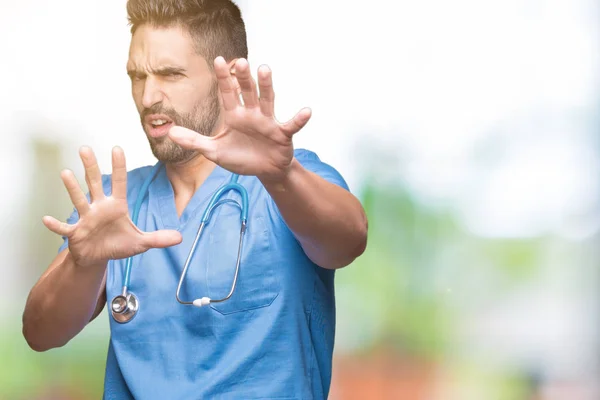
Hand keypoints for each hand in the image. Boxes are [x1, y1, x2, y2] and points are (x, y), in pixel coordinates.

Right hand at [43, 146, 181, 267]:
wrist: (98, 257)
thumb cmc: (117, 245)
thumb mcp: (141, 243)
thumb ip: (159, 238)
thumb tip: (180, 237)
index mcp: (116, 206)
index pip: (119, 183)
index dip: (119, 166)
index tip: (117, 148)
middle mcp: (99, 207)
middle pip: (95, 183)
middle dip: (91, 167)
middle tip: (85, 148)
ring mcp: (85, 219)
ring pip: (79, 200)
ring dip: (72, 188)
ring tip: (65, 172)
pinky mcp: (75, 233)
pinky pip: (64, 228)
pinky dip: (56, 225)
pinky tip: (46, 219)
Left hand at [168, 57, 310, 183]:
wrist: (264, 171)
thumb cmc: (241, 158)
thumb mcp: (214, 152)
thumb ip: (194, 141)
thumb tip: (170, 132)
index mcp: (235, 115)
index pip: (227, 92)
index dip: (223, 78)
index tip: (217, 60)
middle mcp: (252, 113)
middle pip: (247, 91)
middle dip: (243, 77)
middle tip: (240, 61)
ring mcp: (268, 122)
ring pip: (267, 100)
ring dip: (267, 85)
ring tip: (265, 69)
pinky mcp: (282, 134)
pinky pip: (292, 125)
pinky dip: (299, 119)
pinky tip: (306, 111)